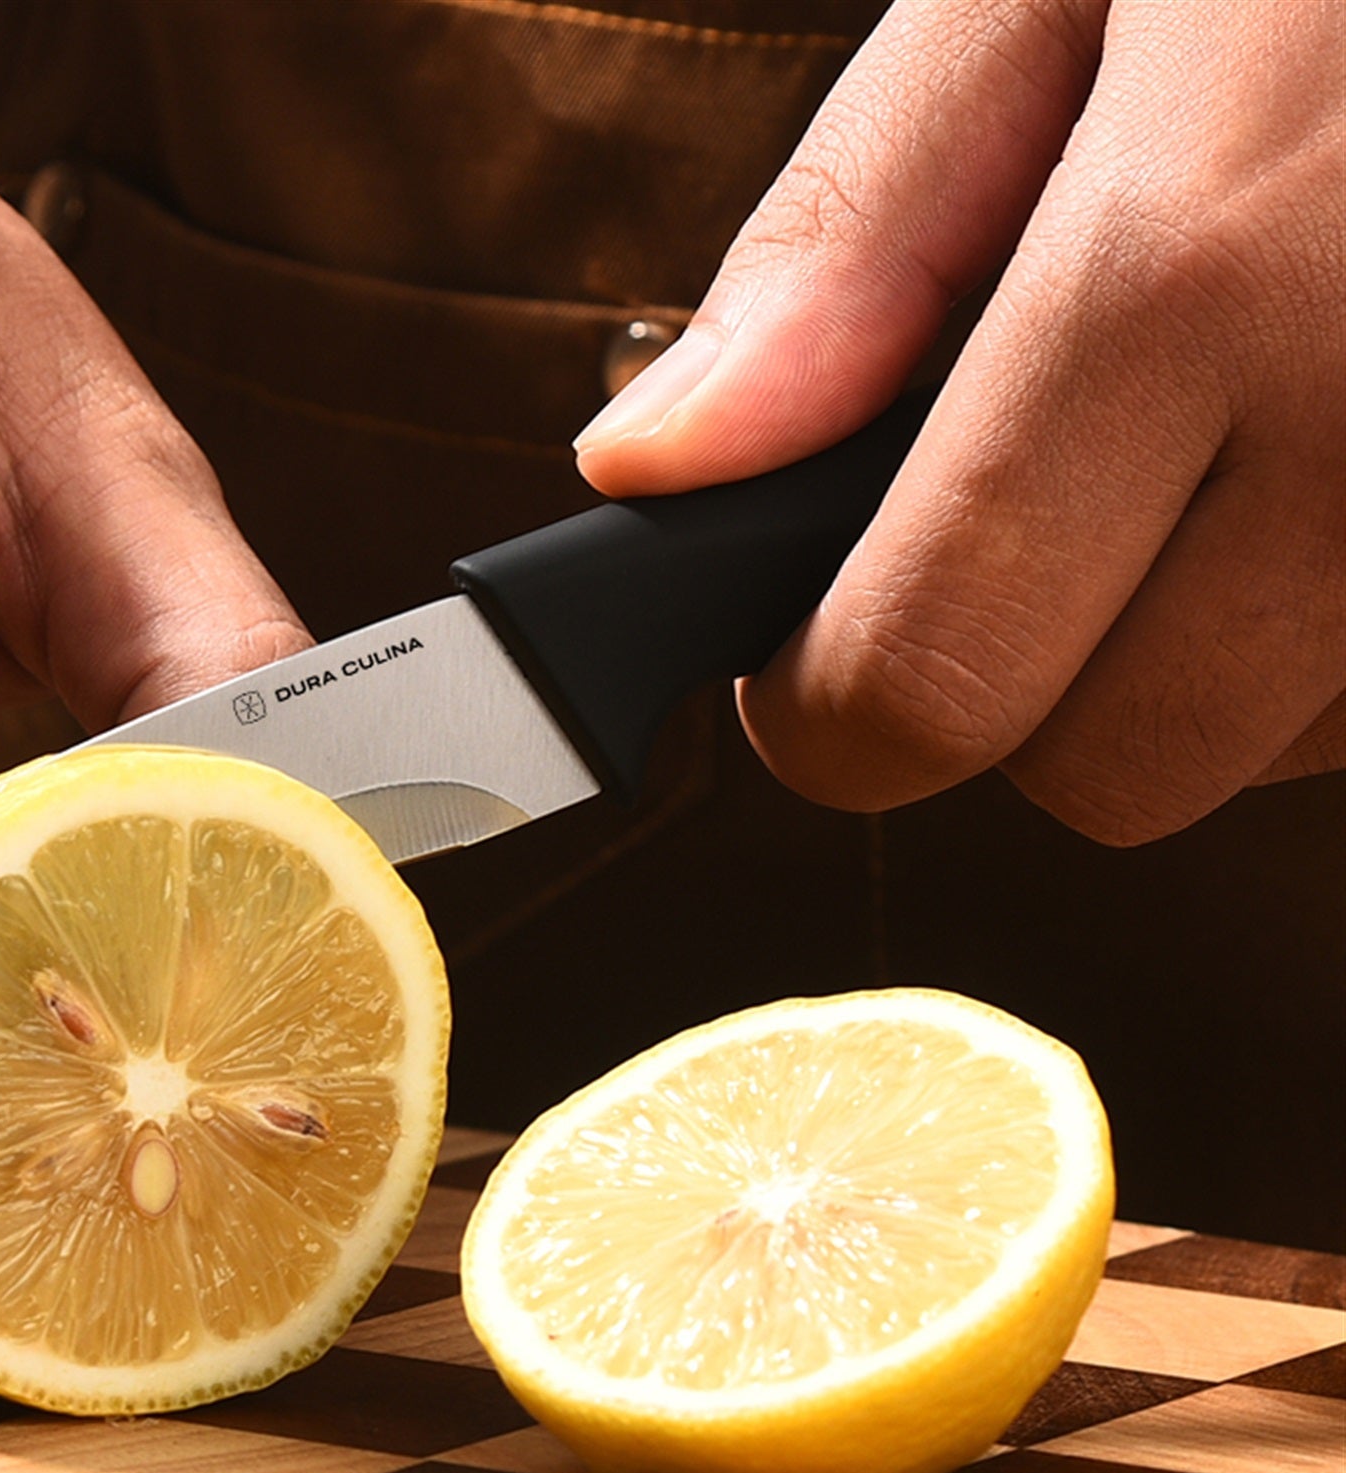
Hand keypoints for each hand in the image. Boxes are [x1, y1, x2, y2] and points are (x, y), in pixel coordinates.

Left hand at [574, 0, 1343, 844]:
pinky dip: (1337, 627)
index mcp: (1192, 270)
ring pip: (1272, 757)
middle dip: (1015, 691)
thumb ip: (855, 235)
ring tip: (1239, 419)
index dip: (827, 709)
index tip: (810, 653)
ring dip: (1201, 654)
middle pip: (1107, 772)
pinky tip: (1342, 444)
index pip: (930, 683)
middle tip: (1028, 526)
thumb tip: (658, 470)